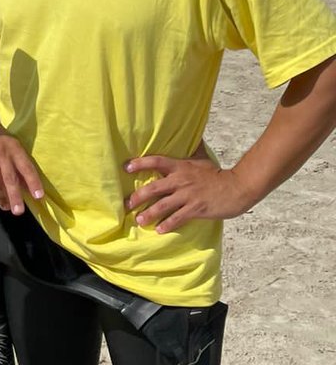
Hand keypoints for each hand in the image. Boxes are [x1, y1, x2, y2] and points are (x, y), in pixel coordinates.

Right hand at [0, 120, 43, 214]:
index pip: (26, 168)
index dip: (33, 183)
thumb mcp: (13, 144)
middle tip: (19, 211)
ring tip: (6, 207)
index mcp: (14, 148)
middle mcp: (0, 154)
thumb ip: (19, 164)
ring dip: (1, 197)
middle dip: (15, 197)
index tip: (38, 197)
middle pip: (9, 179)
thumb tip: (28, 186)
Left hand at [125, 154, 253, 233]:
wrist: (237, 187)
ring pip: (163, 205)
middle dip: (138, 196)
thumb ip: (191, 150)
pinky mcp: (196, 209)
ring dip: (149, 213)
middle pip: (154, 188)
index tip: (126, 167)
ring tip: (139, 220)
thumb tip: (190, 135)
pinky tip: (159, 230)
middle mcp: (181, 180)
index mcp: (180, 166)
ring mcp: (188, 196)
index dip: (140, 163)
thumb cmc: (218, 174)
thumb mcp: (202, 159)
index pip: (156, 161)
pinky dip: (167, 224)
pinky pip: (178, 218)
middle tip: (126, 204)